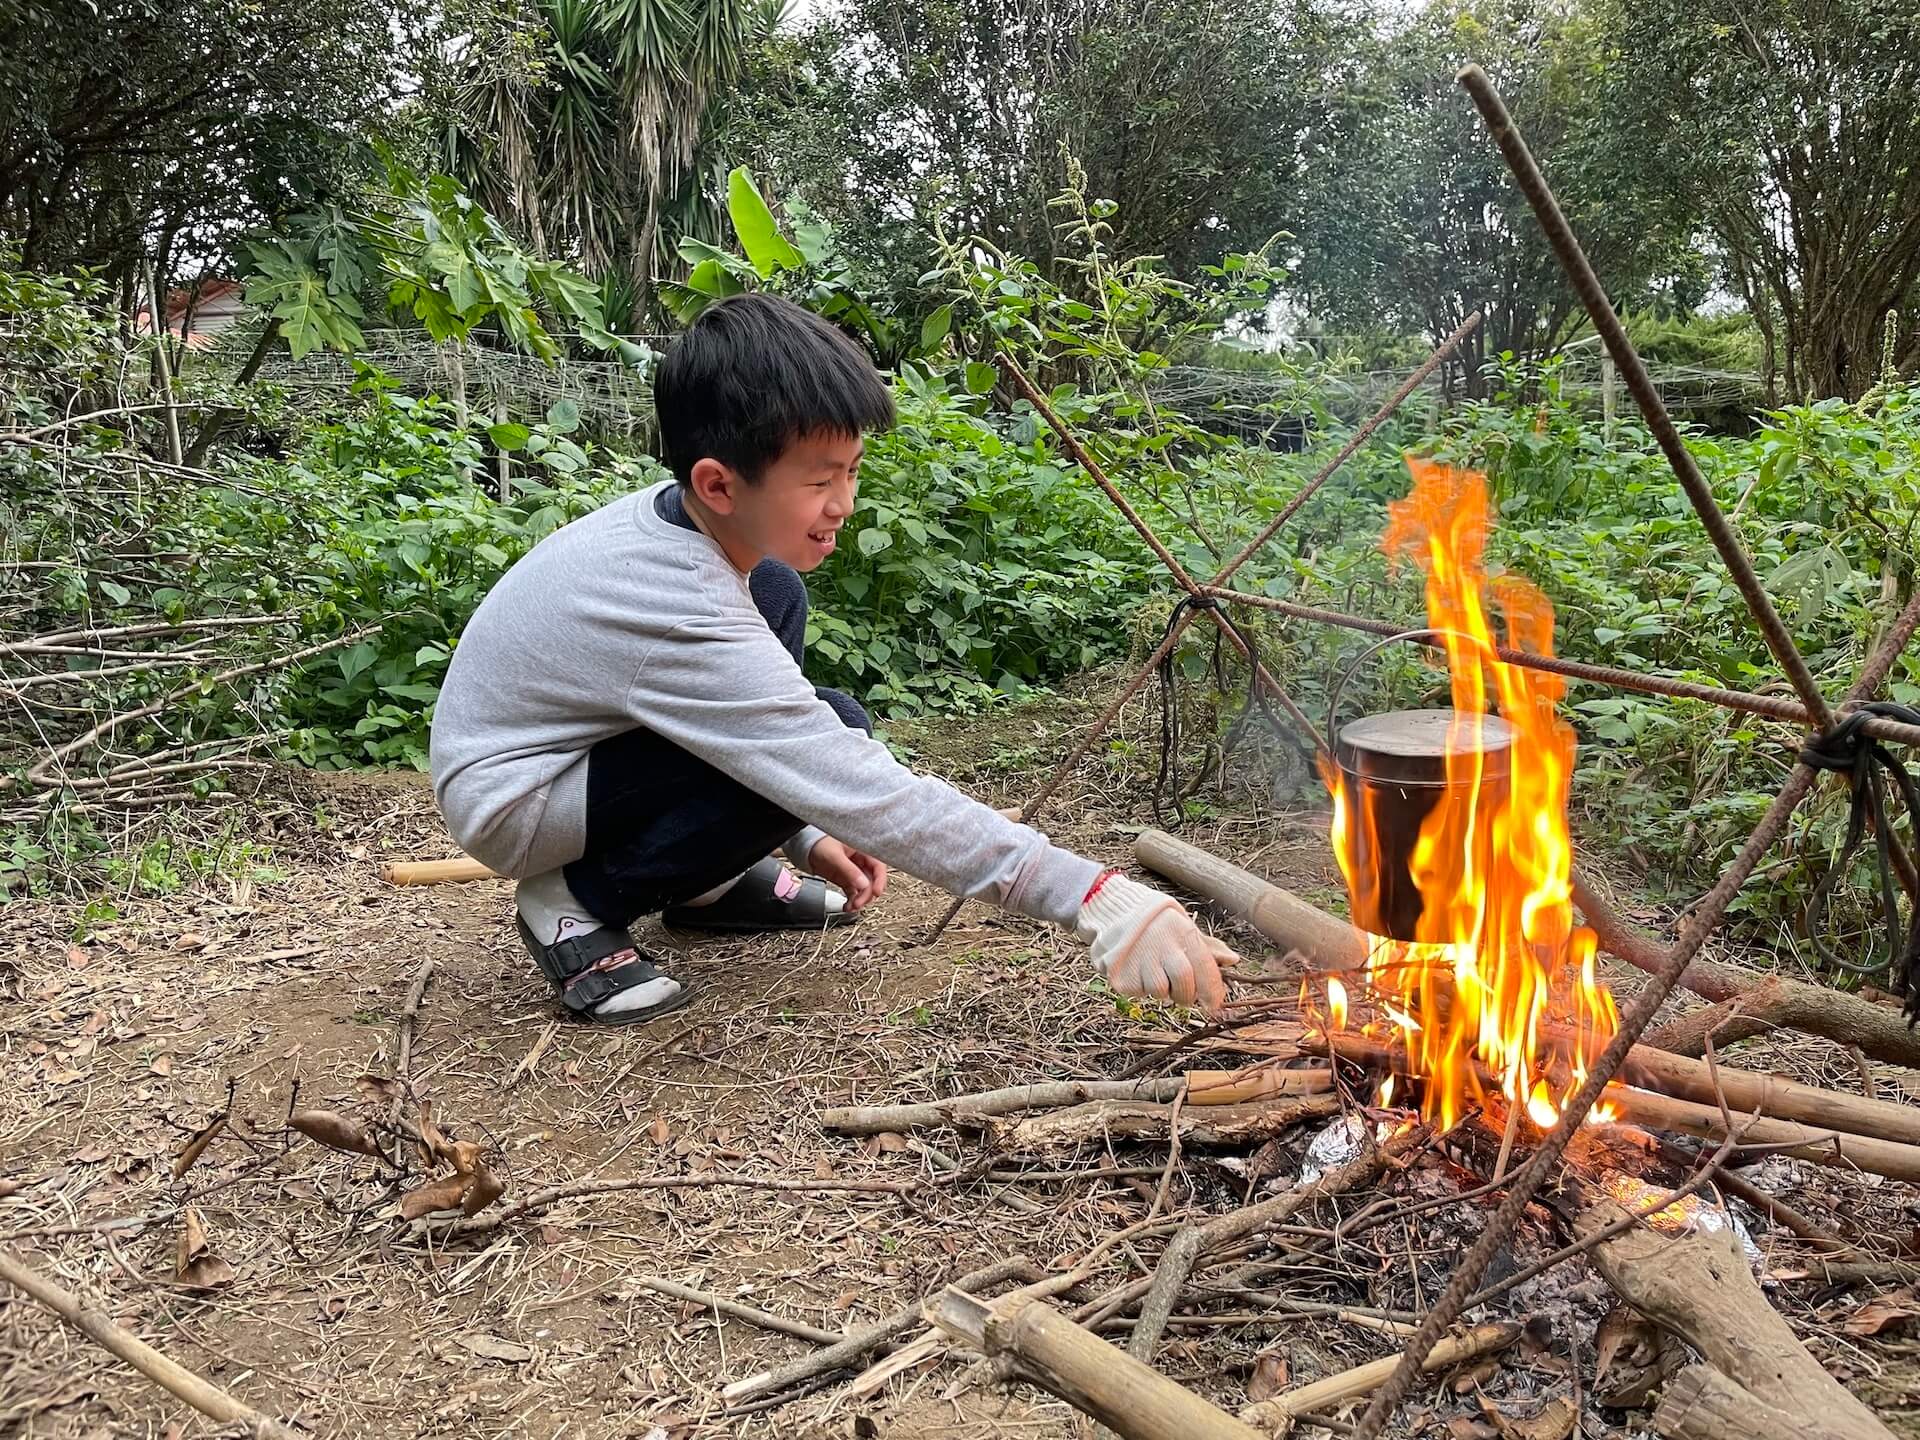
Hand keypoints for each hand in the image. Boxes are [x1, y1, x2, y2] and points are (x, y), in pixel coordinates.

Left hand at [805, 836, 888, 911]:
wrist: (804, 849)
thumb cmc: (819, 844)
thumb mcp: (835, 856)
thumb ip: (850, 871)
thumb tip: (864, 885)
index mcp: (863, 850)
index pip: (878, 866)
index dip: (880, 880)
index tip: (876, 892)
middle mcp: (861, 861)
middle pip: (872, 881)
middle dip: (867, 894)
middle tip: (858, 903)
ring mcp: (854, 872)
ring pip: (864, 889)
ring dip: (860, 900)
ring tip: (851, 907)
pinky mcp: (847, 880)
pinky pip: (854, 893)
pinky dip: (852, 901)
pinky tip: (847, 907)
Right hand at [1074, 872, 1232, 1012]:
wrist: (1110, 909)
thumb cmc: (1153, 920)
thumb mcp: (1182, 925)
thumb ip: (1207, 946)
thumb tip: (1233, 960)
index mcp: (1181, 932)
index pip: (1204, 968)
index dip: (1212, 991)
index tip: (1214, 1005)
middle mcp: (1162, 946)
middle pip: (1184, 986)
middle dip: (1186, 996)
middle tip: (1182, 993)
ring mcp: (1139, 960)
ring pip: (1160, 993)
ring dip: (1161, 990)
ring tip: (1153, 972)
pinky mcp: (1121, 974)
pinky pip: (1138, 992)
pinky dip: (1141, 987)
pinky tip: (1136, 969)